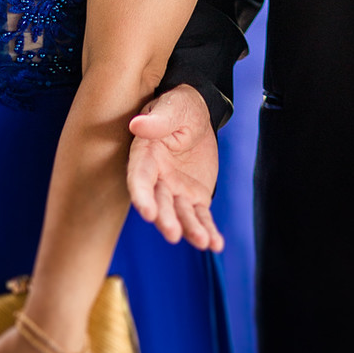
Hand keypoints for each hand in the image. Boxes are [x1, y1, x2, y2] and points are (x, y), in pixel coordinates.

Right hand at [127, 83, 223, 250]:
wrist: (198, 115)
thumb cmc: (180, 107)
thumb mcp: (173, 108)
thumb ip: (158, 120)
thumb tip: (137, 124)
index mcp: (146, 156)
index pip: (140, 179)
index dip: (142, 197)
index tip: (147, 213)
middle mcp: (158, 179)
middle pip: (160, 203)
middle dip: (165, 219)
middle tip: (173, 234)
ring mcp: (176, 191)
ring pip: (182, 214)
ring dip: (191, 230)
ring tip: (204, 242)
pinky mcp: (195, 197)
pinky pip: (201, 216)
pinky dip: (208, 231)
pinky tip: (216, 244)